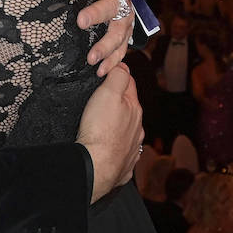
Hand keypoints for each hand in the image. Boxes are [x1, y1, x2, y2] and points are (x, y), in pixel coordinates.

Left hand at [71, 0, 133, 76]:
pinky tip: (99, 72)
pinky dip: (112, 62)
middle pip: (112, 6)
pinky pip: (121, 50)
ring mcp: (124, 19)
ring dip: (105, 46)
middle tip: (80, 21)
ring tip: (89, 58)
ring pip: (119, 33)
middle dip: (97, 14)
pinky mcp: (124, 35)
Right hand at [76, 63, 141, 203]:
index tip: (108, 73)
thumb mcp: (107, 94)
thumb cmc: (100, 130)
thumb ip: (118, 77)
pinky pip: (121, 153)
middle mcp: (137, 129)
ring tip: (103, 125)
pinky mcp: (123, 166)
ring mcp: (132, 149)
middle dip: (118, 103)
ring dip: (118, 127)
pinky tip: (106, 148)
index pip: (129, 84)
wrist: (96, 166)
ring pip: (128, 132)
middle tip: (100, 99)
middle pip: (129, 109)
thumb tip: (123, 66)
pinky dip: (115, 148)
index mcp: (134, 109)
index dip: (118, 75)